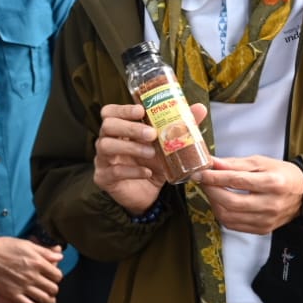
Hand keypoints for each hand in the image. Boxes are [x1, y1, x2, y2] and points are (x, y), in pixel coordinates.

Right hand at [0, 236, 62, 302]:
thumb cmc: (5, 246)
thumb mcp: (28, 244)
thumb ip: (45, 252)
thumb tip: (60, 256)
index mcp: (38, 262)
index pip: (58, 276)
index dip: (57, 277)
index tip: (52, 278)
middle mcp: (32, 276)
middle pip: (53, 289)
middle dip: (53, 289)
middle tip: (49, 288)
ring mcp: (23, 286)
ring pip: (45, 299)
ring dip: (48, 300)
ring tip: (45, 298)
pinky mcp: (12, 294)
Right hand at [94, 102, 208, 214]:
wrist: (149, 194)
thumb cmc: (153, 163)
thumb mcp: (167, 145)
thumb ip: (181, 126)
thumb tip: (199, 108)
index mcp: (119, 129)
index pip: (110, 112)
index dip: (123, 109)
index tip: (141, 110)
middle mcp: (107, 141)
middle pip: (107, 126)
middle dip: (130, 127)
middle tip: (152, 133)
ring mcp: (103, 160)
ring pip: (106, 146)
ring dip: (131, 147)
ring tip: (151, 153)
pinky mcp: (104, 178)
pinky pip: (114, 171)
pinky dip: (132, 171)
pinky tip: (147, 172)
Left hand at [194, 156, 302, 234]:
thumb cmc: (281, 174)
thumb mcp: (261, 162)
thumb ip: (235, 164)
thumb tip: (212, 162)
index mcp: (273, 183)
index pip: (237, 181)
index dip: (214, 177)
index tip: (199, 173)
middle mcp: (270, 204)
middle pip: (231, 201)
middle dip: (211, 191)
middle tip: (203, 181)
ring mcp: (266, 220)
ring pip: (229, 216)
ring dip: (214, 203)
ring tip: (211, 191)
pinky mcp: (262, 230)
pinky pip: (233, 225)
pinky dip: (222, 214)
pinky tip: (220, 203)